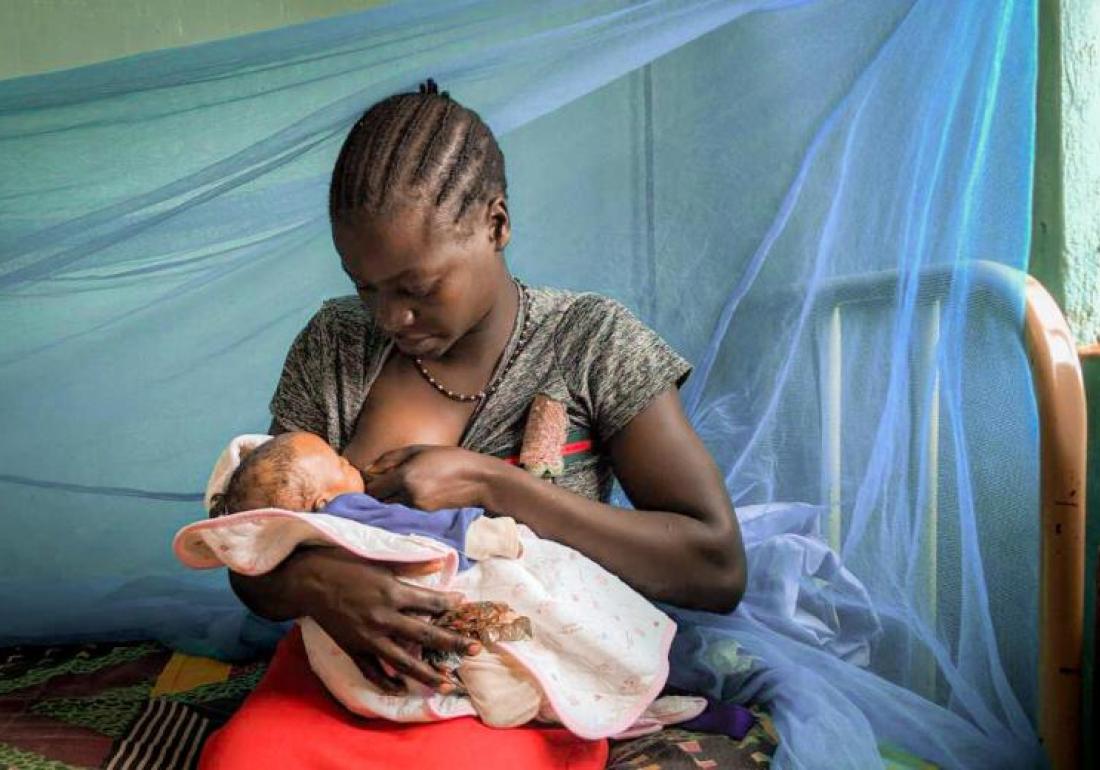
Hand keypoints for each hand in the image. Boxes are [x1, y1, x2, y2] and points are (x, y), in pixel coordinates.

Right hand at [300, 548, 481, 693]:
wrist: (308, 581)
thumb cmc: (345, 566)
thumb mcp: (380, 561)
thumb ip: (411, 566)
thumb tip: (438, 564)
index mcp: (392, 592)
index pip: (430, 602)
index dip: (450, 604)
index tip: (464, 605)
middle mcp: (384, 618)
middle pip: (426, 635)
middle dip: (453, 643)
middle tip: (476, 649)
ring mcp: (368, 637)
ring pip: (403, 661)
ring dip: (427, 674)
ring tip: (447, 684)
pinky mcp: (354, 649)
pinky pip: (373, 671)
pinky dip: (387, 682)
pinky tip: (402, 689)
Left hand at [365, 445, 495, 509]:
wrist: (479, 480)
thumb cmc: (450, 459)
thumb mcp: (419, 450)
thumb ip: (390, 458)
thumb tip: (367, 469)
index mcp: (406, 476)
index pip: (373, 488)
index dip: (369, 485)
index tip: (372, 480)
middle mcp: (409, 495)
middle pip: (379, 503)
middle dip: (376, 497)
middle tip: (380, 488)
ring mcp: (418, 509)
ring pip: (390, 511)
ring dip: (388, 504)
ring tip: (394, 494)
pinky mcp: (426, 518)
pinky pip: (404, 515)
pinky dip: (401, 509)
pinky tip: (407, 500)